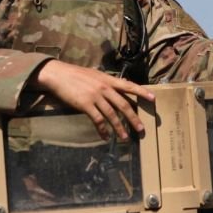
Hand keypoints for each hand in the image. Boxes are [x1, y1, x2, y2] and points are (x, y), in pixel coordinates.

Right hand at [31, 60, 153, 140]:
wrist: (59, 75)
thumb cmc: (76, 74)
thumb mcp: (94, 74)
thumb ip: (106, 81)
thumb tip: (118, 85)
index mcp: (108, 79)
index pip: (129, 85)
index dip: (142, 92)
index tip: (153, 98)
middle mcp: (104, 88)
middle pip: (123, 104)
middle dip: (133, 118)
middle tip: (141, 129)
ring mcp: (95, 96)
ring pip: (112, 115)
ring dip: (119, 128)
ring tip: (125, 138)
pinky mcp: (86, 104)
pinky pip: (98, 120)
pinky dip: (103, 130)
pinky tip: (105, 137)